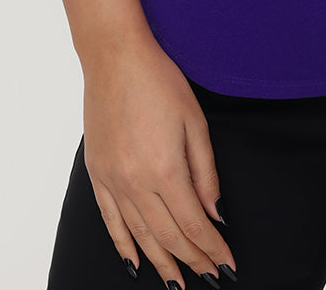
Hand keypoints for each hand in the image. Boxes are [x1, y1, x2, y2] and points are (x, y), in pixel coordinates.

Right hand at [80, 32, 236, 286]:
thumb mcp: (195, 121)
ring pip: (140, 236)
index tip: (228, 266)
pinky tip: (135, 264)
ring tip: (178, 284)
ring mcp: (112, 182)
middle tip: (211, 278)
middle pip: (169, 236)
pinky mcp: (97, 175)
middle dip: (193, 261)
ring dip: (162, 263)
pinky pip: (111, 222)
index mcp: (165, 170)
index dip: (213, 249)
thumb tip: (216, 214)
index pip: (194, 224)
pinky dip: (125, 247)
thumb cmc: (160, 81)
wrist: (114, 57)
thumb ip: (206, 172)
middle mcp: (136, 183)